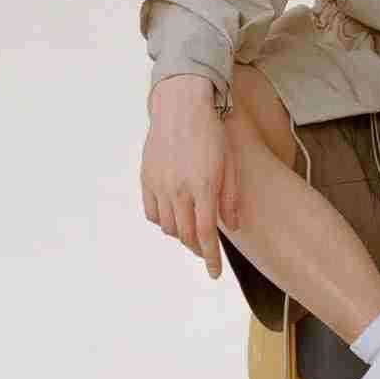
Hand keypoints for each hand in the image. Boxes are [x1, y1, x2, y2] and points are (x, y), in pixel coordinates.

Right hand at [140, 78, 241, 278]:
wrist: (181, 104)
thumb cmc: (211, 131)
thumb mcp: (230, 162)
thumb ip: (231, 196)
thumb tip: (232, 225)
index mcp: (203, 186)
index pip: (205, 235)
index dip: (210, 258)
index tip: (215, 274)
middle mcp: (178, 189)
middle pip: (185, 235)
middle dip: (197, 249)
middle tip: (206, 251)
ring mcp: (159, 184)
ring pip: (167, 227)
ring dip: (181, 235)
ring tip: (191, 230)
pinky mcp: (147, 177)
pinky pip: (151, 212)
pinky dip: (162, 221)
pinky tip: (173, 216)